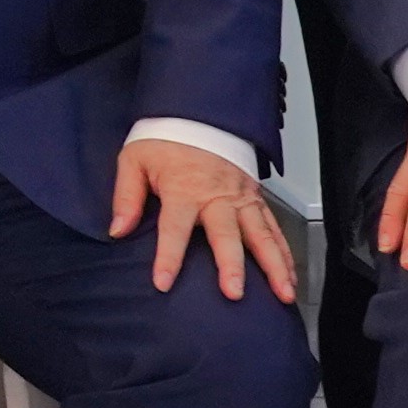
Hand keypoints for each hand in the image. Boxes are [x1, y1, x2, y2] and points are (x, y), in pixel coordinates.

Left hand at [111, 135, 301, 301]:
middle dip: (230, 264)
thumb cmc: (165, 140)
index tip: (163, 282)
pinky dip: (285, 253)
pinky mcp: (256, 199)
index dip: (169, 256)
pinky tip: (290, 277)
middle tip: (233, 292)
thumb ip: (127, 197)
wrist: (198, 113)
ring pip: (261, 235)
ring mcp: (241, 198)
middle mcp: (217, 196)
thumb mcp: (135, 160)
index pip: (174, 227)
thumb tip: (117, 230)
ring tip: (282, 294)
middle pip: (225, 234)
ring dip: (273, 265)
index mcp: (183, 189)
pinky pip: (274, 228)